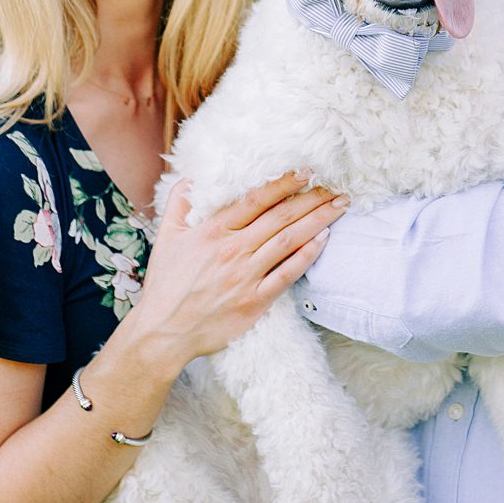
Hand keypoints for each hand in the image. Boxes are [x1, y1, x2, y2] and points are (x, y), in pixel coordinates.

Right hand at [128, 173, 345, 365]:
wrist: (165, 330)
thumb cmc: (165, 284)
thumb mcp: (166, 237)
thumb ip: (180, 203)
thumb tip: (192, 177)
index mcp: (212, 232)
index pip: (255, 200)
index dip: (283, 184)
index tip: (305, 171)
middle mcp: (233, 250)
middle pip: (280, 217)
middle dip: (311, 198)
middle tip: (334, 185)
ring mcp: (246, 276)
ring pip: (289, 241)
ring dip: (317, 220)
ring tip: (338, 205)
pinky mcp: (255, 301)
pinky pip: (288, 274)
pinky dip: (308, 255)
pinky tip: (324, 240)